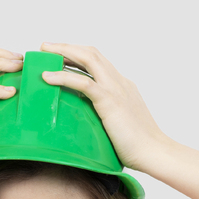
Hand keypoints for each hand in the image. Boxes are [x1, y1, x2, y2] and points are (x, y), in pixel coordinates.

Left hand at [36, 42, 170, 174]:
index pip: (98, 61)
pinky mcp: (109, 101)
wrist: (154, 152)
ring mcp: (116, 89)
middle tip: (46, 47)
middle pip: (91, 53)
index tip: (59, 55)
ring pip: (88, 58)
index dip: (78, 54)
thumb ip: (105, 115)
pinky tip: (47, 77)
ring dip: (64, 51)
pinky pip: (83, 81)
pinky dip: (63, 76)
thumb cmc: (137, 146)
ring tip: (44, 52)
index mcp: (122, 86)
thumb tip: (86, 121)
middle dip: (67, 46)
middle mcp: (120, 82)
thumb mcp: (118, 124)